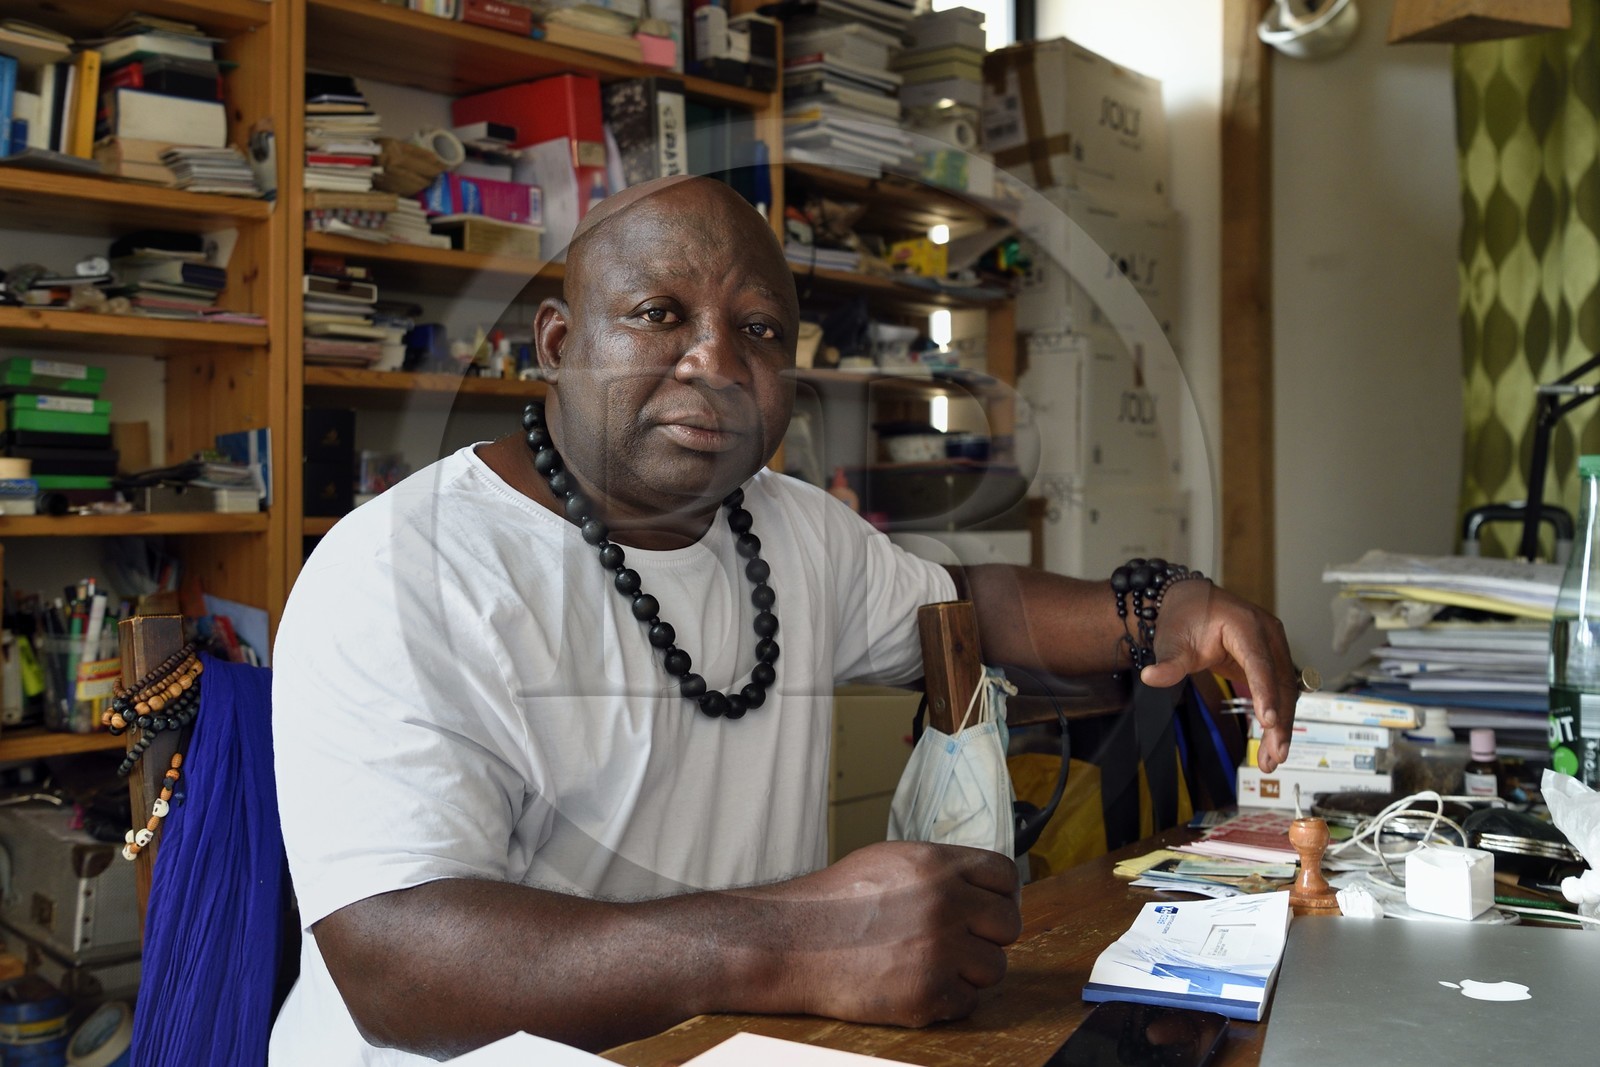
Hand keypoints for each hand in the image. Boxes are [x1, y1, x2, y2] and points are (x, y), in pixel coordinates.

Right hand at [775, 841, 1020, 1027]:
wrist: (793, 942)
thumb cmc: (835, 902)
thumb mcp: (891, 861)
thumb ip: (940, 870)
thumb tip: (980, 885)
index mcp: (937, 864)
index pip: (1006, 875)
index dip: (1000, 894)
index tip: (986, 908)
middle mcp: (945, 903)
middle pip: (1009, 924)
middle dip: (987, 935)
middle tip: (959, 941)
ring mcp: (940, 950)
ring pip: (995, 967)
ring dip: (969, 971)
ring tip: (931, 964)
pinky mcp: (928, 992)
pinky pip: (968, 1002)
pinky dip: (947, 1000)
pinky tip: (916, 983)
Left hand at [1136, 579, 1297, 771]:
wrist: (1190, 603)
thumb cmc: (1184, 619)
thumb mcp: (1172, 641)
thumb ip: (1168, 663)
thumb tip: (1150, 677)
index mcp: (1245, 625)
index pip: (1259, 663)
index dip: (1265, 692)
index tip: (1268, 720)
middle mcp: (1267, 634)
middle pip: (1280, 682)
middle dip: (1279, 721)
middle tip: (1275, 755)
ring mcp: (1273, 647)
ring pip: (1286, 691)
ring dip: (1281, 726)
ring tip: (1273, 759)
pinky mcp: (1272, 661)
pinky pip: (1280, 691)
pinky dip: (1277, 717)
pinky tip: (1272, 744)